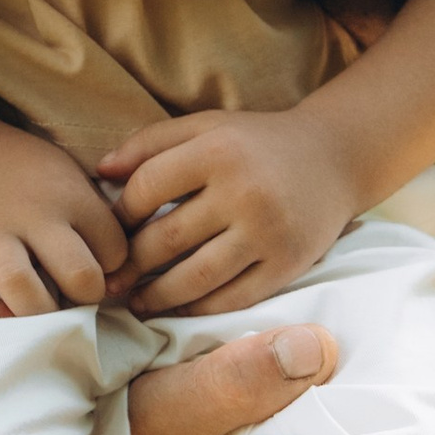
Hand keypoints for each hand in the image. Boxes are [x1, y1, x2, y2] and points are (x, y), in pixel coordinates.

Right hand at [0, 115, 127, 316]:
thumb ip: (97, 218)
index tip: (100, 271)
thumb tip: (122, 275)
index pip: (115, 251)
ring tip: (42, 313)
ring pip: (20, 285)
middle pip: (78, 272)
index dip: (114, 270)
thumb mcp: (69, 175)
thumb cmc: (21, 171)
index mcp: (68, 196)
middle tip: (75, 298)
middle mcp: (30, 214)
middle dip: (86, 297)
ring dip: (39, 312)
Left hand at [100, 105, 361, 317]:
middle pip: (167, 238)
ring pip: (196, 276)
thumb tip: (99, 172)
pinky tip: (177, 308)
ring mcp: (268, 232)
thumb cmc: (256, 142)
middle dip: (130, 264)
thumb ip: (150, 143)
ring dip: (157, 296)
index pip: (148, 188)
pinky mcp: (288, 264)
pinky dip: (199, 308)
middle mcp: (244, 191)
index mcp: (218, 151)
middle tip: (109, 279)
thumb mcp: (206, 126)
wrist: (335, 157)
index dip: (119, 214)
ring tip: (135, 301)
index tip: (108, 230)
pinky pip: (233, 297)